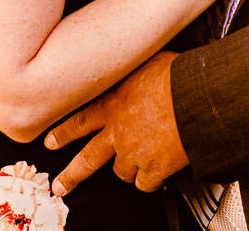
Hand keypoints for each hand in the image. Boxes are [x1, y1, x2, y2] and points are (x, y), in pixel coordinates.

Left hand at [45, 51, 186, 194]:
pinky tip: (157, 173)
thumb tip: (134, 64)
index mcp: (113, 104)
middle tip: (61, 185)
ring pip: (122, 172)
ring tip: (138, 163)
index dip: (63, 132)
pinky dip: (151, 180)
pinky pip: (146, 183)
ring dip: (129, 168)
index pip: (80, 121)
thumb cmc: (177, 75)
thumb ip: (132, 74)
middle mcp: (118, 132)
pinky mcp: (153, 168)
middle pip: (88, 159)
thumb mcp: (145, 63)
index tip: (51, 141)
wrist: (197, 97)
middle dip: (71, 175)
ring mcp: (134, 152)